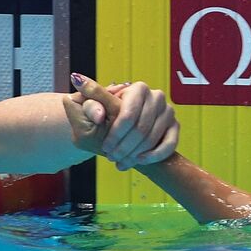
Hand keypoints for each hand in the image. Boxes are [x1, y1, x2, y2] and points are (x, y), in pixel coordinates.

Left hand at [64, 73, 179, 169]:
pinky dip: (154, 156)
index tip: (105, 147)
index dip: (116, 134)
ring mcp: (168, 112)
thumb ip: (86, 102)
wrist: (118, 128)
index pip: (128, 115)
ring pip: (152, 139)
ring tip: (120, 162)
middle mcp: (156, 97)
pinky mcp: (175, 126)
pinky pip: (169, 145)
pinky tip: (139, 161)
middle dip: (124, 147)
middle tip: (111, 157)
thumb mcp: (90, 111)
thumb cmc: (102, 118)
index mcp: (138, 88)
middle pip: (141, 129)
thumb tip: (75, 89)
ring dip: (135, 154)